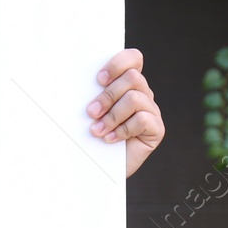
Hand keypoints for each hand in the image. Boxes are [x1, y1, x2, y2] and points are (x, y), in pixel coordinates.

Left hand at [86, 48, 163, 177]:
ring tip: (97, 131)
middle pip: (132, 78)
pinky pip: (143, 120)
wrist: (99, 168)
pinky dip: (123, 130)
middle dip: (107, 96)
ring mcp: (151, 111)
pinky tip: (110, 139)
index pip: (133, 58)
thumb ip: (90, 95)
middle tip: (90, 113)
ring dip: (112, 115)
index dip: (118, 64)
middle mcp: (142, 94)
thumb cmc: (91, 138)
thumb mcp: (88, 113)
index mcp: (127, 84)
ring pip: (135, 98)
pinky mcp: (156, 129)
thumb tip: (70, 82)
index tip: (99, 79)